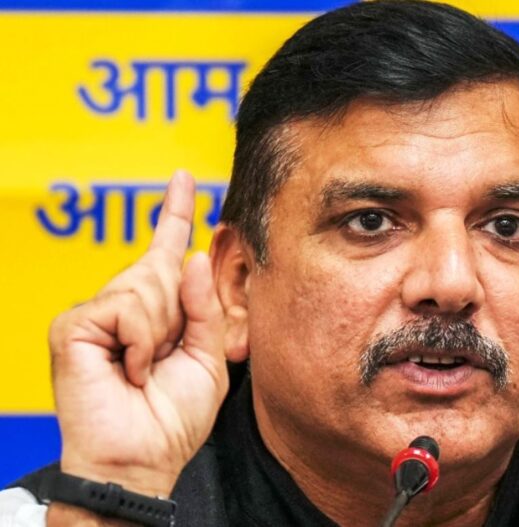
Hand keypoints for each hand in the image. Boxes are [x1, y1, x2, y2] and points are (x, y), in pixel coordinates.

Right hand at [48, 171, 227, 496]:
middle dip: (178, 314)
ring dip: (160, 333)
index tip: (184, 179)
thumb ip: (204, 306)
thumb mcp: (207, 357)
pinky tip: (128, 369)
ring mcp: (95, 314)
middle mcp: (122, 304)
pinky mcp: (73, 326)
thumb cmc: (173, 416)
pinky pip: (126, 308)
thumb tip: (189, 255)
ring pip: (145, 285)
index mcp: (156, 310)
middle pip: (161, 267)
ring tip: (144, 368)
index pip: (164, 250)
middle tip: (163, 359)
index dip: (174, 213)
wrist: (144, 458)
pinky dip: (140, 342)